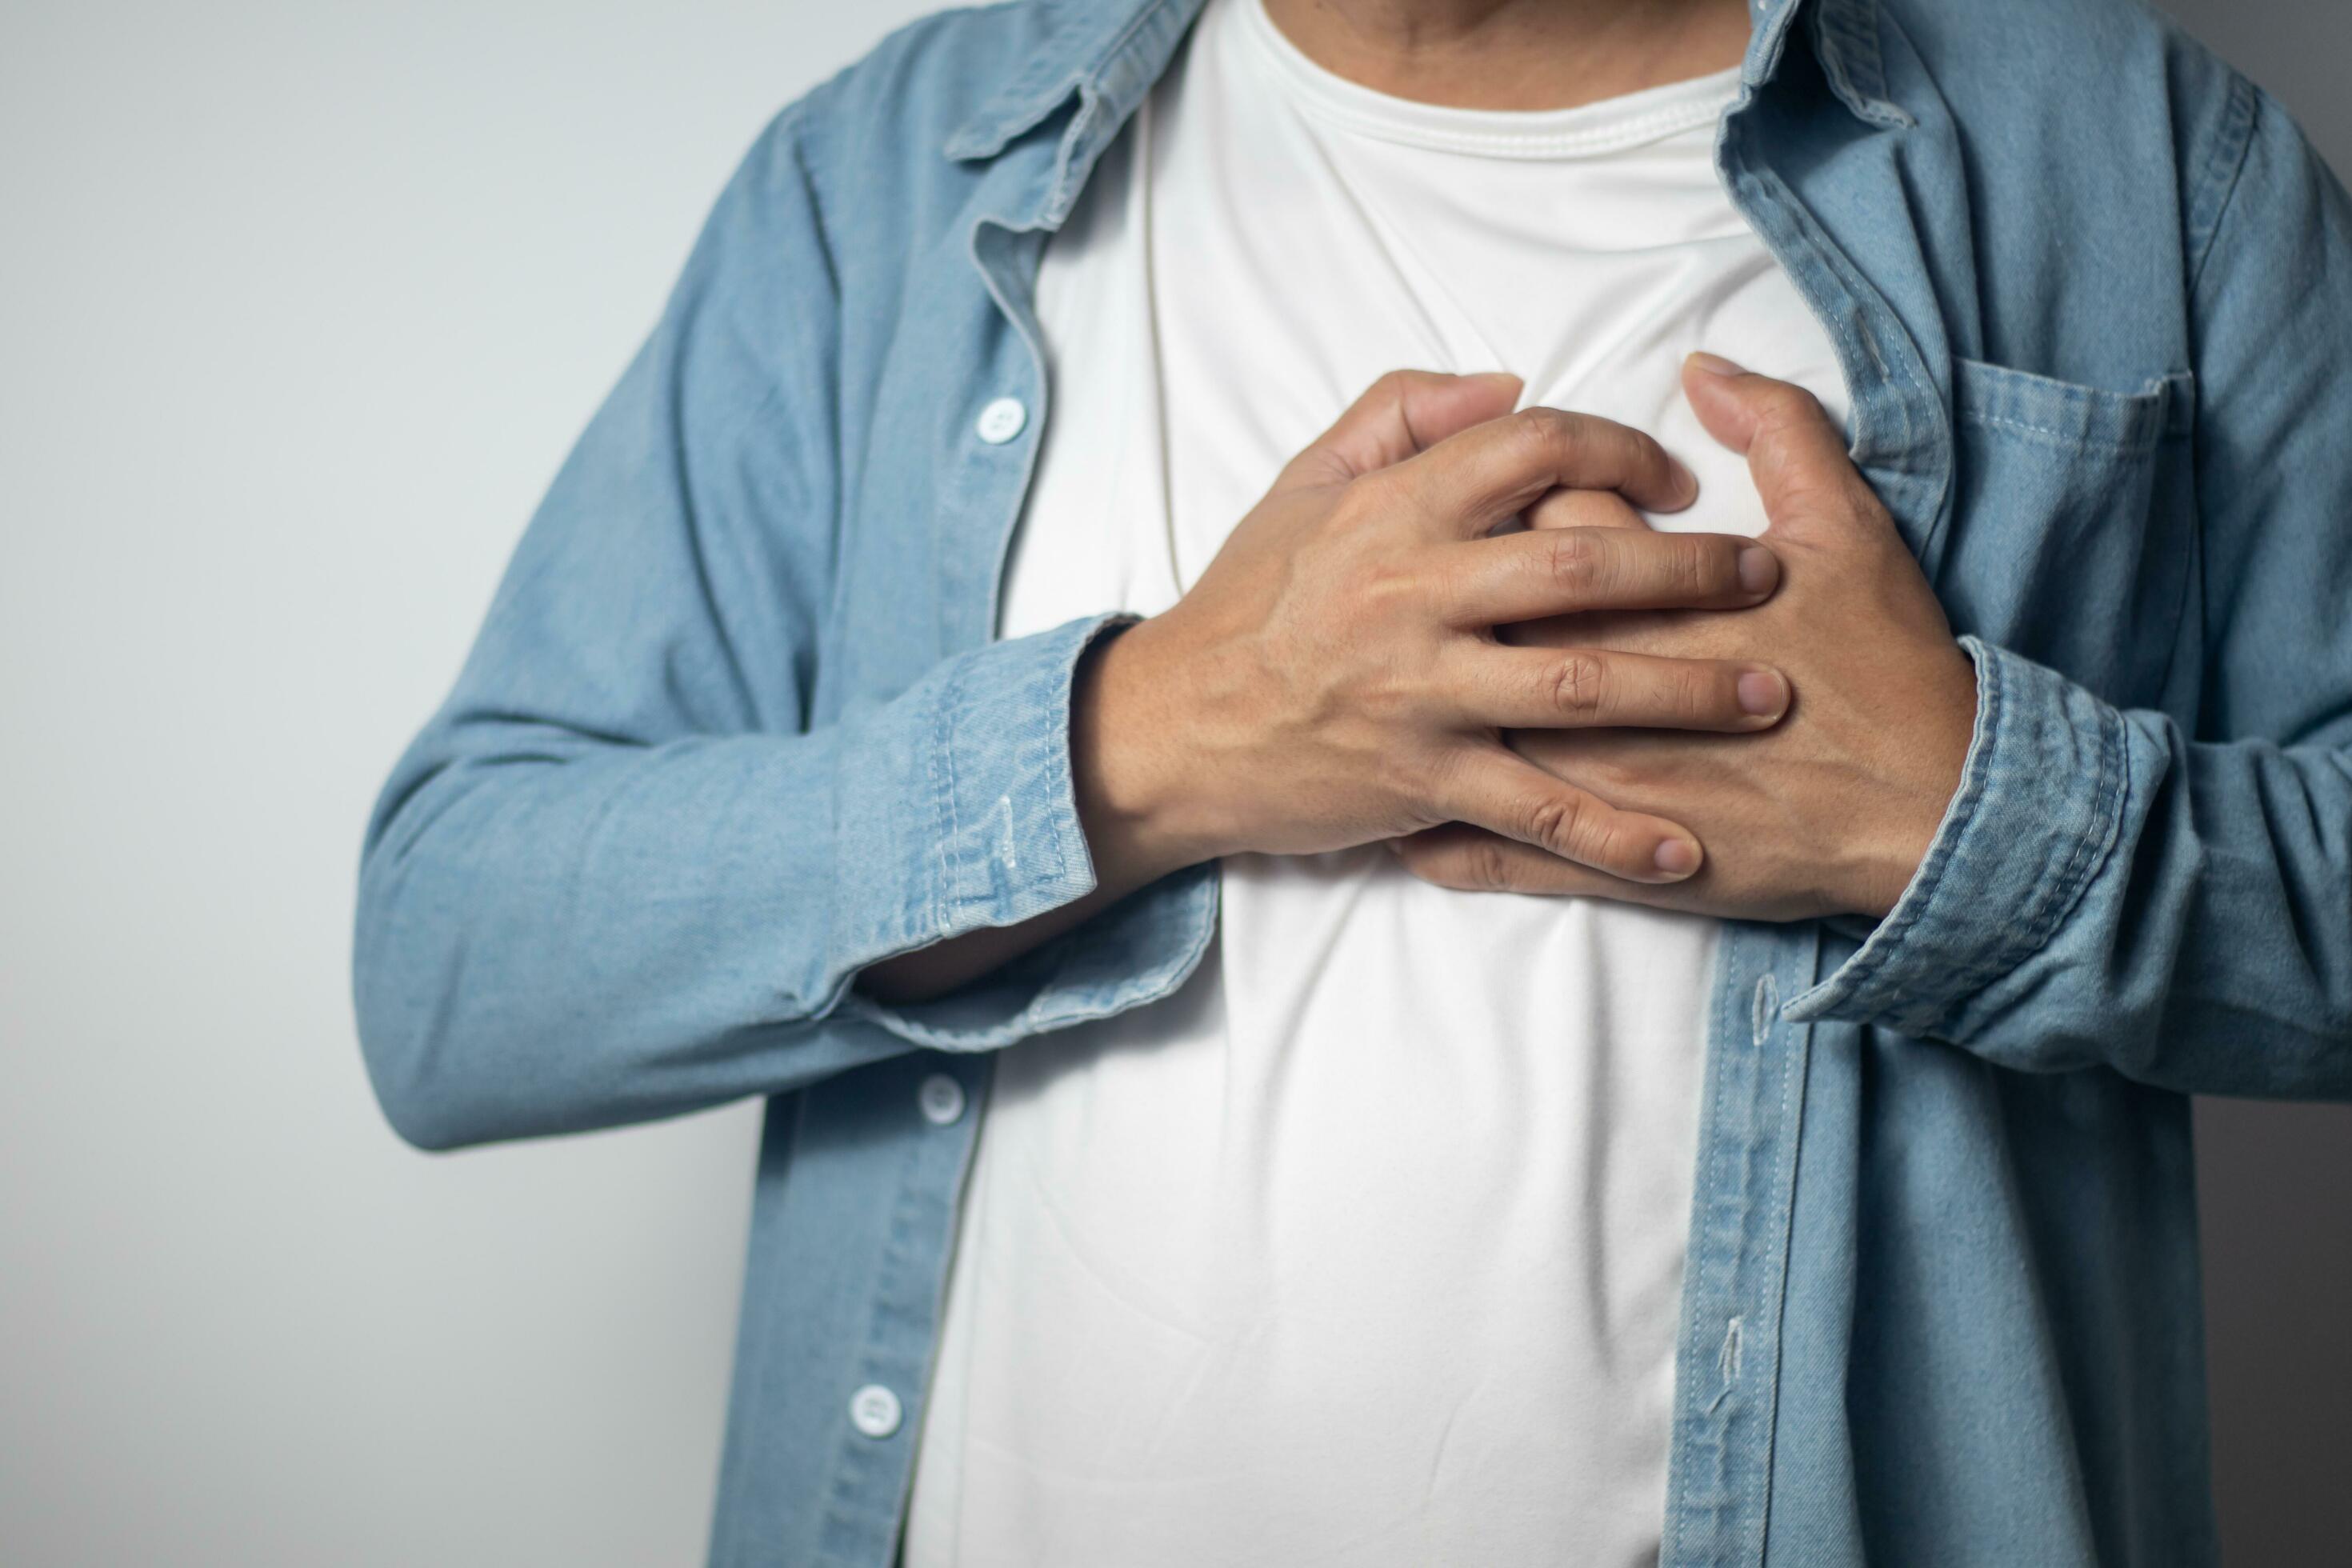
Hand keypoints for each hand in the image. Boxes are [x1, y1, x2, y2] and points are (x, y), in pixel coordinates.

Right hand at [1078, 368, 1795, 892]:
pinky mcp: (1421, 781)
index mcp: (1391, 511)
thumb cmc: (1245, 602)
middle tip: (1768, 574)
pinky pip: (1537, 812)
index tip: (1675, 479)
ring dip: (1687, 691)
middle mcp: (1413, 596)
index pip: (1530, 447)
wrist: (1172, 728)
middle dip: (1692, 569)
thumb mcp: (1304, 484)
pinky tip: (1686, 851)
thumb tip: (1507, 383)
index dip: (1620, 450)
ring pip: (1581, 688)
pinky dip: (1615, 836)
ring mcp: (1421, 694)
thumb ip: (1400, 415)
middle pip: (1581, 567)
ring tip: (1768, 693)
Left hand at [1388, 354, 1978, 920]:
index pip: (1541, 517)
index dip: (1519, 501)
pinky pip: (1494, 854)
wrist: (1930, 809)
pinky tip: (1398, 828)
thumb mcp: (1849, 527)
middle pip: (1482, 626)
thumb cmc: (1886, 666)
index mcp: (1647, 593)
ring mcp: (1596, 774)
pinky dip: (1437, 844)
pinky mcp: (1607, 854)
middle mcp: (1602, 679)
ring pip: (1465, 742)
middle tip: (1420, 608)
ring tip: (1363, 713)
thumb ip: (1777, 430)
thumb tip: (1703, 371)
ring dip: (1405, 731)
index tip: (1516, 504)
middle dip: (1443, 612)